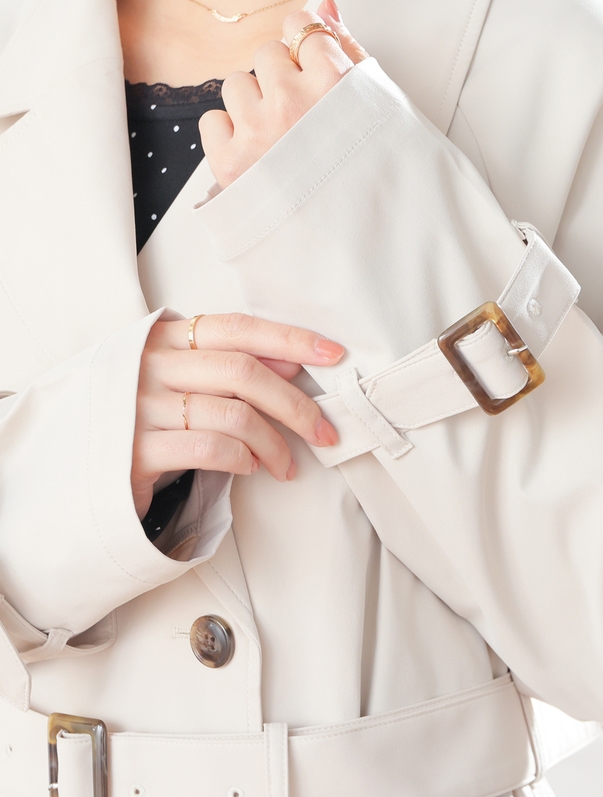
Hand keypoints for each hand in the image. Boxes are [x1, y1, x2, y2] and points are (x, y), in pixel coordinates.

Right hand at [131, 312, 344, 517]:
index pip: (238, 328)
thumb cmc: (139, 418)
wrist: (74, 466)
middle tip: (323, 432)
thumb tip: (291, 360)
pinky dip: (242, 459)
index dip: (290, 337)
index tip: (333, 353)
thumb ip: (229, 366)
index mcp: (164, 340)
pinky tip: (250, 468)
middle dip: (295, 404)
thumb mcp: (181, 382)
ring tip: (286, 465)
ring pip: (233, 415)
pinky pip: (209, 450)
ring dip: (274, 444)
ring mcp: (139, 407)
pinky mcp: (134, 451)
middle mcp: (150, 366)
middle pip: (243, 372)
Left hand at [200, 0, 367, 189]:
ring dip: (253, 105)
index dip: (305, 46)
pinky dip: (229, 136)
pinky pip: (212, 122)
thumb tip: (324, 6)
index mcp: (337, 85)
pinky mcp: (231, 165)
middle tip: (301, 118)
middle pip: (267, 54)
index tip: (311, 69)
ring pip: (236, 84)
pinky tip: (256, 157)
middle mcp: (295, 104)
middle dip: (280, 78)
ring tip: (278, 139)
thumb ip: (349, 51)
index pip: (301, 26)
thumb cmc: (372, 172)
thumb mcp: (379, 108)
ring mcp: (259, 134)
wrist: (355, 245)